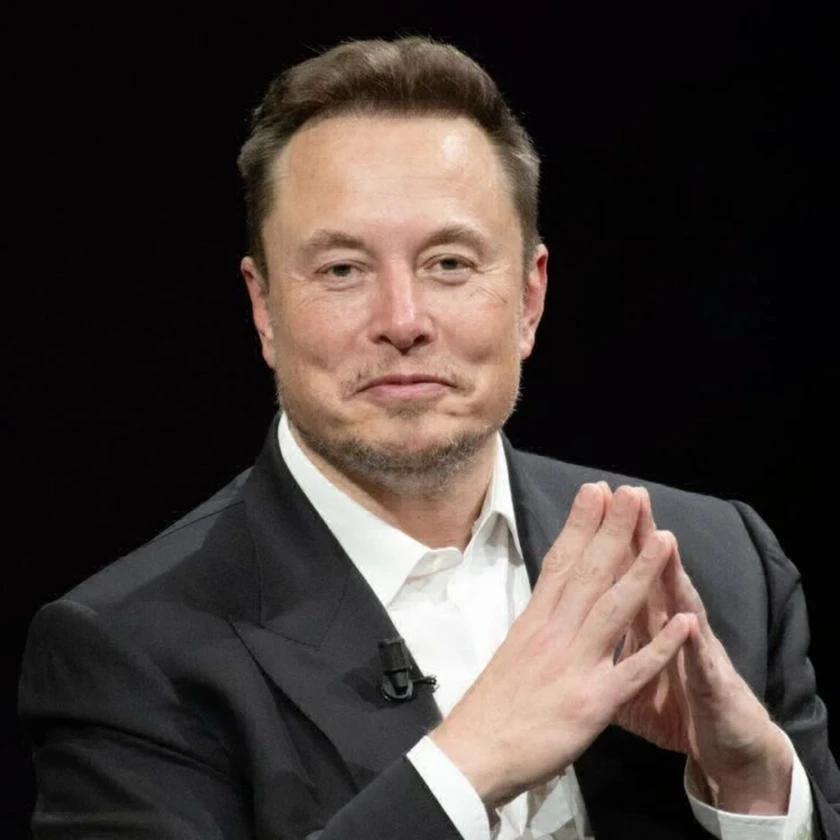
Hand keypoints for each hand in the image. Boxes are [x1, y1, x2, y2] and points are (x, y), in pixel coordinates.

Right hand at [430, 484, 693, 809]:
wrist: (472, 753)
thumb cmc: (490, 705)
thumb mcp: (511, 651)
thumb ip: (537, 625)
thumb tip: (551, 601)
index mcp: (534, 620)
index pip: (561, 561)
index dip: (581, 524)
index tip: (596, 492)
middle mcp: (554, 633)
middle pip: (589, 572)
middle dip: (614, 530)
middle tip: (632, 493)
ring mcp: (574, 664)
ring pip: (613, 608)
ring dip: (641, 571)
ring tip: (665, 539)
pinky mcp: (592, 701)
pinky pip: (632, 670)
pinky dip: (660, 645)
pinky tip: (686, 624)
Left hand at [614, 488, 792, 813]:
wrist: (723, 742)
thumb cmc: (672, 703)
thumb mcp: (624, 673)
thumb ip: (603, 645)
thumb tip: (566, 625)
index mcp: (644, 619)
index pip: (623, 570)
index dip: (606, 538)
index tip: (591, 500)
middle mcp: (669, 624)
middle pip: (651, 572)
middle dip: (638, 536)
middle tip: (628, 495)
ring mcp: (693, 649)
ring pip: (680, 604)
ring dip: (670, 574)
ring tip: (663, 538)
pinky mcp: (709, 683)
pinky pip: (698, 663)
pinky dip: (692, 643)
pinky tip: (689, 621)